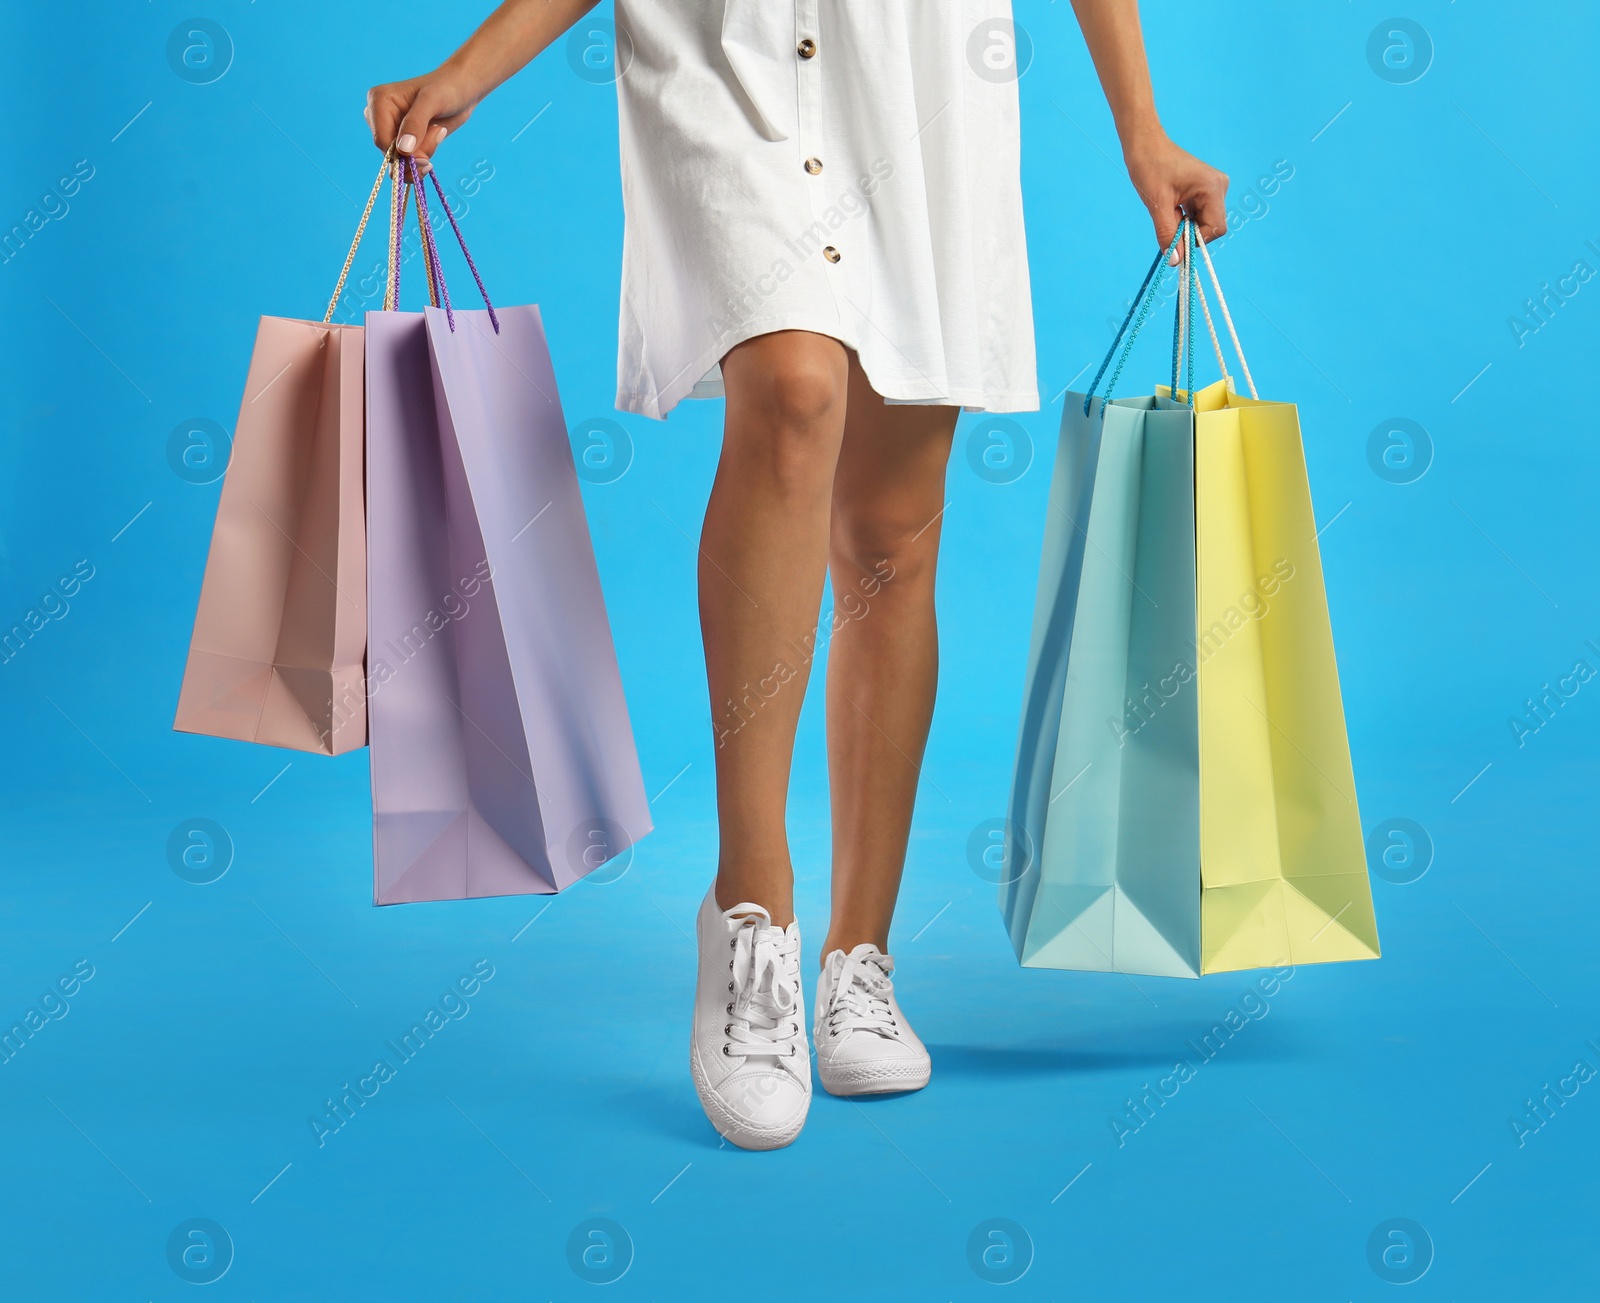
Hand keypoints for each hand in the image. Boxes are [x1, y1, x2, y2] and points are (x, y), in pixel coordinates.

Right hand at [365, 72, 480, 172]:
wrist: (461, 90)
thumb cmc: (447, 88)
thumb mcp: (432, 101)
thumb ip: (416, 124)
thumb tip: (403, 150)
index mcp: (379, 101)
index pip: (381, 140)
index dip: (403, 155)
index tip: (426, 155)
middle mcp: (379, 116)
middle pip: (390, 154)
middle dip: (416, 155)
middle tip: (438, 135)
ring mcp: (390, 130)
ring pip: (399, 162)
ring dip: (422, 157)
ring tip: (438, 134)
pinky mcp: (402, 140)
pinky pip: (407, 163)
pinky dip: (423, 160)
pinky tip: (435, 141)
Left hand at [1123, 133, 1228, 260]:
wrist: (1145, 145)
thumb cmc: (1150, 168)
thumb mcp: (1157, 206)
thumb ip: (1168, 234)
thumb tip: (1175, 260)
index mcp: (1213, 188)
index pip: (1215, 229)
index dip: (1195, 241)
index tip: (1175, 241)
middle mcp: (1219, 187)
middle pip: (1211, 227)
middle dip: (1189, 233)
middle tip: (1168, 222)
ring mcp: (1213, 188)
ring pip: (1203, 222)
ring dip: (1184, 226)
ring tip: (1168, 210)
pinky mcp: (1204, 190)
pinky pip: (1198, 214)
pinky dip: (1184, 219)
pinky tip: (1171, 207)